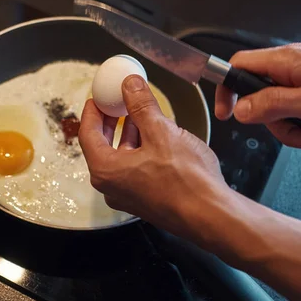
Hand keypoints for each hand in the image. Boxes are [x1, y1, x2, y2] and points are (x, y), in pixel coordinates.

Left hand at [79, 75, 234, 241]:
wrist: (212, 215)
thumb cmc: (186, 180)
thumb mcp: (161, 131)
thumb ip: (141, 105)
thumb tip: (130, 85)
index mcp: (106, 171)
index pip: (87, 134)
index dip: (92, 112)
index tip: (98, 98)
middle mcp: (112, 187)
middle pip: (102, 146)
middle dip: (110, 122)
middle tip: (116, 102)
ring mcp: (129, 196)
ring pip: (121, 158)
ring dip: (128, 134)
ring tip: (139, 114)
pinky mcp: (147, 199)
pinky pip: (136, 169)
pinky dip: (140, 149)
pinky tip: (155, 136)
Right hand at [215, 44, 300, 158]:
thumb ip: (274, 104)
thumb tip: (243, 109)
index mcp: (287, 62)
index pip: (237, 67)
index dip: (227, 90)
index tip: (227, 113)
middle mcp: (292, 64)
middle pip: (260, 97)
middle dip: (277, 124)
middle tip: (300, 136)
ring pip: (281, 107)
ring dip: (298, 130)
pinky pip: (300, 107)